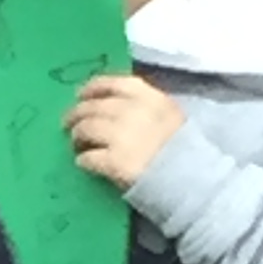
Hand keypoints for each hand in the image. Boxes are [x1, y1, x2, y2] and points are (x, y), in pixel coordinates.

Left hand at [65, 74, 183, 189]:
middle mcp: (134, 111)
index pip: (114, 83)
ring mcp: (122, 136)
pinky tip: (82, 163)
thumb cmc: (185, 151)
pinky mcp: (114, 161)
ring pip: (86, 128)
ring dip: (77, 135)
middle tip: (68, 123)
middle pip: (94, 106)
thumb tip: (116, 107)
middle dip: (77, 113)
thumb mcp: (172, 117)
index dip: (93, 88)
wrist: (194, 180)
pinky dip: (83, 159)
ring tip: (76, 144)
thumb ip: (147, 108)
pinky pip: (88, 157)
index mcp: (151, 98)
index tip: (81, 94)